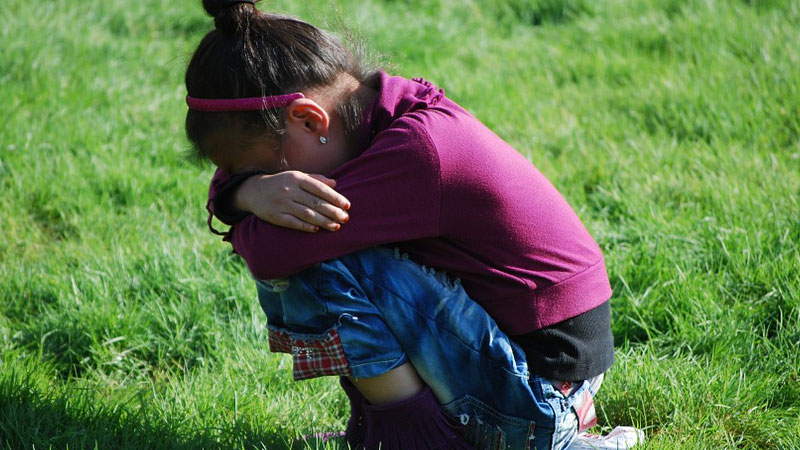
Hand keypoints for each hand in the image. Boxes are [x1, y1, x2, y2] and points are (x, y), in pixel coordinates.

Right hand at [234, 171, 350, 232]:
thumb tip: (335, 184)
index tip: (347, 205)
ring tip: (336, 226)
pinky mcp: (274, 215)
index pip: (320, 188)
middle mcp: (289, 190)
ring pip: (306, 214)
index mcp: (296, 178)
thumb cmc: (281, 183)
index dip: (335, 197)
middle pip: (315, 202)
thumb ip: (316, 179)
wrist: (253, 190)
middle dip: (332, 211)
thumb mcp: (297, 176)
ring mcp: (281, 203)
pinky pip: (293, 222)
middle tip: (346, 218)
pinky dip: (305, 226)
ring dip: (323, 221)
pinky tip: (317, 229)